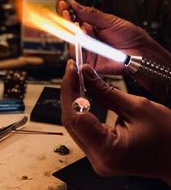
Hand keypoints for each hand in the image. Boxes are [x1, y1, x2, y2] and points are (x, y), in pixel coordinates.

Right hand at [55, 0, 170, 74]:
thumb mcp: (109, 20)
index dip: (65, 9)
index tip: (61, 1)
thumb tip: (75, 4)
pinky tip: (77, 40)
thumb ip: (91, 14)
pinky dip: (75, 49)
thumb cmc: (129, 36)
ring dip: (70, 32)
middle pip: (68, 29)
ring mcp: (86, 50)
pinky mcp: (89, 62)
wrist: (140, 52)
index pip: (73, 16)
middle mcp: (86, 38)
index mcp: (90, 25)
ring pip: (70, 42)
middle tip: (63, 9)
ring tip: (74, 22)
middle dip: (64, 17)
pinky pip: (77, 57)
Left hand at [61, 60, 170, 184]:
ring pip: (74, 124)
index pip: (75, 115)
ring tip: (76, 79)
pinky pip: (83, 128)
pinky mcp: (99, 154)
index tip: (70, 69)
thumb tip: (86, 74)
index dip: (69, 89)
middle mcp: (98, 159)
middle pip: (71, 120)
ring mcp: (97, 158)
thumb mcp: (138, 107)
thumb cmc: (170, 139)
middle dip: (70, 92)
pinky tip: (81, 94)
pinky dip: (81, 110)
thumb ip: (106, 91)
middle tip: (72, 70)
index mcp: (107, 151)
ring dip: (74, 100)